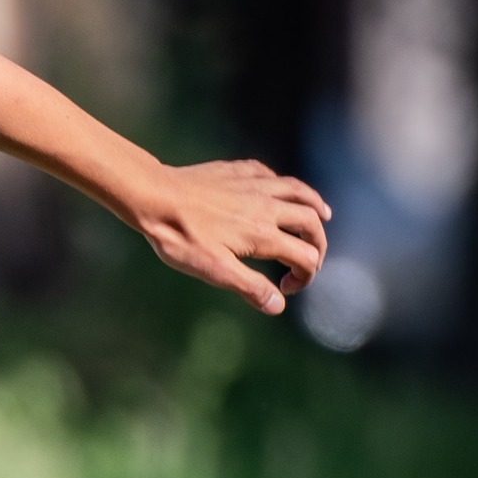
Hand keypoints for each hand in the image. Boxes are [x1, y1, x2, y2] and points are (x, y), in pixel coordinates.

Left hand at [137, 160, 331, 313]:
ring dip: (315, 207)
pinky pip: (274, 177)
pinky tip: (282, 192)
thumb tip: (278, 305)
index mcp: (264, 234)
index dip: (305, 276)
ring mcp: (255, 185)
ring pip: (299, 192)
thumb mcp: (213, 270)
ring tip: (323, 216)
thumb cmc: (180, 237)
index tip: (287, 288)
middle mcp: (267, 206)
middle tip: (312, 258)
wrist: (154, 197)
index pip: (306, 256)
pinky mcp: (240, 171)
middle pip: (310, 223)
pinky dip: (286, 187)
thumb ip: (249, 286)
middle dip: (319, 243)